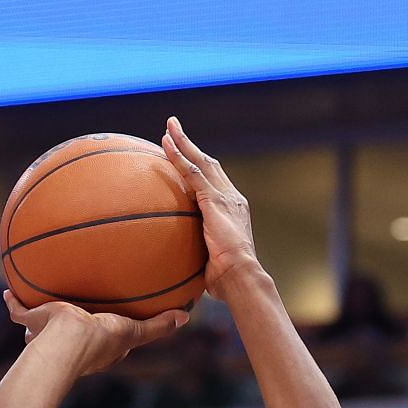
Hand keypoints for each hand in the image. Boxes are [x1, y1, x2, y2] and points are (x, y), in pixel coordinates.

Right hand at [8, 294, 187, 374]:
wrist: (66, 342)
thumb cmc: (99, 340)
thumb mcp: (133, 332)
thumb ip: (157, 327)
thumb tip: (186, 317)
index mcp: (93, 348)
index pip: (102, 340)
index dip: (107, 330)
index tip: (110, 321)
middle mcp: (68, 343)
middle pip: (69, 332)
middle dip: (70, 323)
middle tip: (74, 310)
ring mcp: (47, 335)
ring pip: (42, 324)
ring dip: (39, 315)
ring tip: (40, 297)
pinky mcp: (31, 323)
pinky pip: (19, 310)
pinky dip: (13, 302)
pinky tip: (8, 290)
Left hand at [162, 117, 259, 296]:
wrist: (241, 277)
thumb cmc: (225, 279)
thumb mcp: (208, 261)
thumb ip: (196, 253)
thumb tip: (177, 266)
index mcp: (231, 209)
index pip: (213, 181)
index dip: (198, 165)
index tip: (183, 154)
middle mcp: (231, 197)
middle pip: (209, 163)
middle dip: (191, 144)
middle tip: (173, 127)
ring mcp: (225, 197)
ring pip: (201, 161)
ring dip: (184, 142)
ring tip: (169, 127)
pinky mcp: (215, 201)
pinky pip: (193, 173)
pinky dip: (179, 157)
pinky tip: (166, 145)